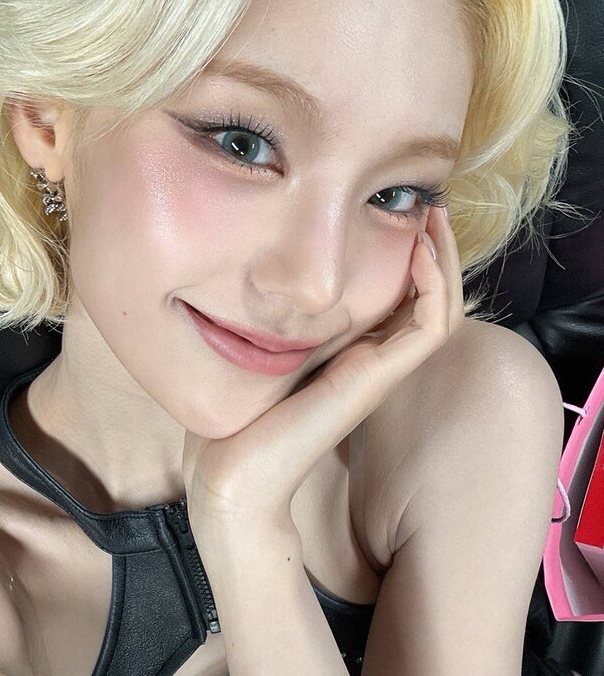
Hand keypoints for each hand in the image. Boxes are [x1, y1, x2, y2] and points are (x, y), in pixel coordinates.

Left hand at [181, 204, 464, 549]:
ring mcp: (379, 371)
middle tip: (426, 203)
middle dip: (434, 247)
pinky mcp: (377, 380)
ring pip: (441, 308)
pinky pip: (431, 327)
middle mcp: (372, 360)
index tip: (397, 208)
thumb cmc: (235, 416)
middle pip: (429, 297)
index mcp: (350, 353)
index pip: (401, 296)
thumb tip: (254, 272)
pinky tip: (418, 251)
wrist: (231, 472)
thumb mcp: (255, 348)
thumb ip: (272, 317)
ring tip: (431, 216)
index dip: (408, 253)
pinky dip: (434, 286)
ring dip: (444, 259)